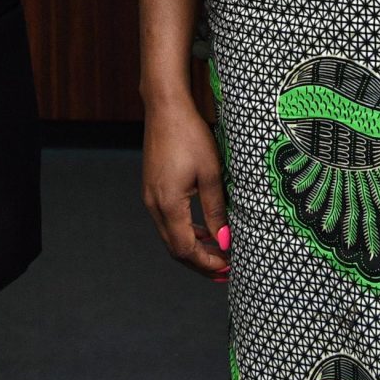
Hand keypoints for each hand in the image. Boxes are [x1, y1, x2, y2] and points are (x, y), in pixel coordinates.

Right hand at [141, 97, 228, 279]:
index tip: (228, 268)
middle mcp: (154, 204)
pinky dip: (186, 231)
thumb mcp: (211, 174)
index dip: (206, 263)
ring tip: (218, 255)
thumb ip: (216, 211)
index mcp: (168, 204)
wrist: (165, 108)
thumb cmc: (190, 135)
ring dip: (194, 248)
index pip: (185, 249)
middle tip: (225, 271)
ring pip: (170, 236)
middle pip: (175, 248)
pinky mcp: (153, 188)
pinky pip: (168, 221)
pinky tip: (203, 231)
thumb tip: (225, 241)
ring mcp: (150, 197)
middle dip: (200, 262)